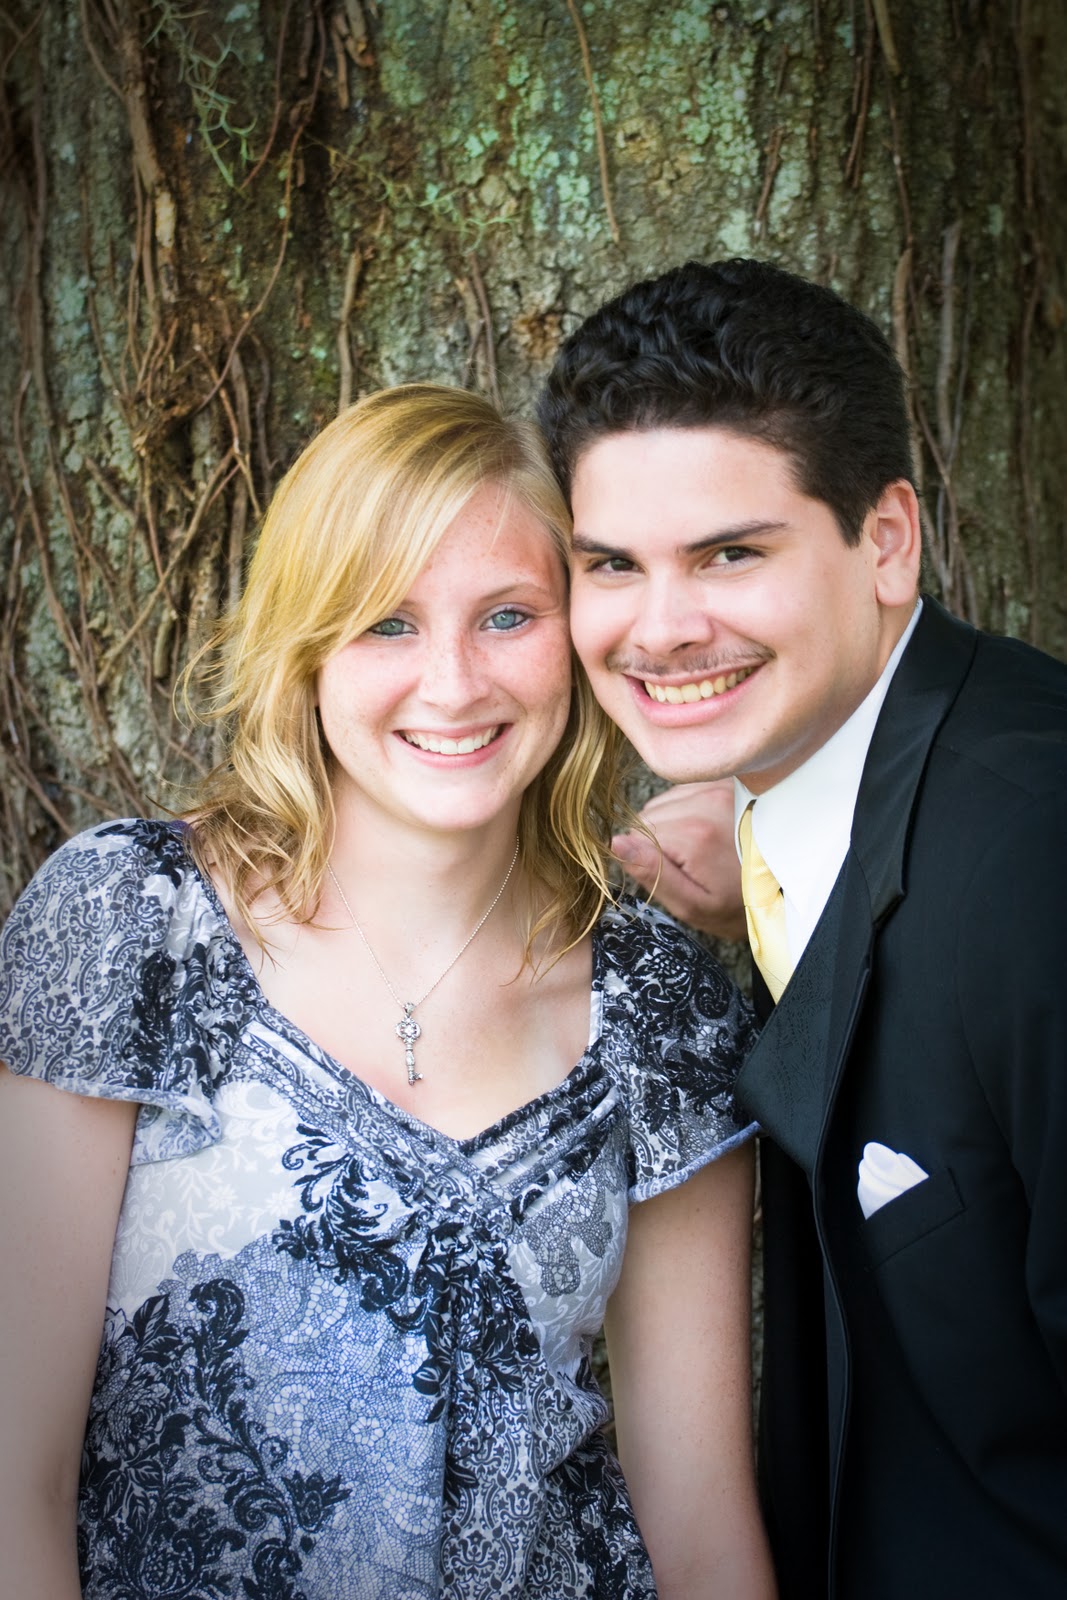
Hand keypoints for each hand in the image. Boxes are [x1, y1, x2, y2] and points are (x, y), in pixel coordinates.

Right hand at [613, 781, 746, 942]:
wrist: (785, 887)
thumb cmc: (739, 904)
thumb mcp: (694, 906)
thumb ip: (653, 874)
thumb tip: (616, 843)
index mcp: (696, 833)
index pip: (636, 834)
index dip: (647, 858)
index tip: (675, 875)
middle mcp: (707, 800)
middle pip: (650, 814)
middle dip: (660, 839)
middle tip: (690, 864)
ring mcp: (720, 786)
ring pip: (666, 801)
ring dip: (674, 822)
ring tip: (701, 848)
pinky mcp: (728, 781)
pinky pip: (687, 790)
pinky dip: (689, 809)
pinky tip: (709, 830)